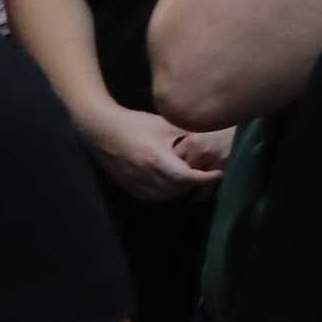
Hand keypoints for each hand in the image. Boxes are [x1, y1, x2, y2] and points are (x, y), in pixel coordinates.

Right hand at [80, 103, 219, 200]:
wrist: (102, 129)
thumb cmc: (135, 123)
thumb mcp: (165, 124)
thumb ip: (188, 133)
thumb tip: (212, 134)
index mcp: (156, 159)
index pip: (186, 177)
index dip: (205, 178)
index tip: (219, 173)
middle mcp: (145, 175)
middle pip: (177, 189)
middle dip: (194, 183)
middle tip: (206, 173)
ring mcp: (134, 182)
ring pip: (164, 197)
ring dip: (180, 190)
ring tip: (189, 177)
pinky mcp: (127, 186)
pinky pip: (151, 197)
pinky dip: (164, 194)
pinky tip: (171, 183)